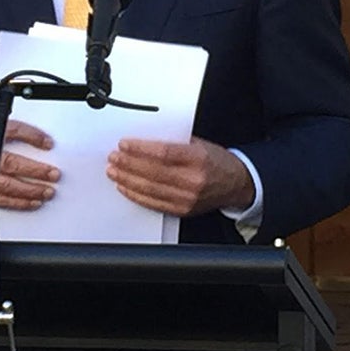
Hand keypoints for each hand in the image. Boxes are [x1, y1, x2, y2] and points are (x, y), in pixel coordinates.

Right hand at [0, 120, 58, 210]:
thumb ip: (2, 131)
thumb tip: (32, 136)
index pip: (11, 132)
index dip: (32, 136)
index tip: (47, 143)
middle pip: (12, 164)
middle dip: (36, 170)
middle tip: (53, 173)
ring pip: (9, 186)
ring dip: (31, 190)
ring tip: (47, 191)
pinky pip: (2, 201)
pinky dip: (19, 203)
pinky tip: (32, 202)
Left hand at [106, 138, 253, 218]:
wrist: (235, 184)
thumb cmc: (215, 162)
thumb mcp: (199, 144)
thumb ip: (174, 142)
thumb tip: (144, 141)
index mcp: (198, 159)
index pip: (164, 153)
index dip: (140, 149)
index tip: (125, 144)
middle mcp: (193, 180)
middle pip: (153, 172)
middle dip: (129, 164)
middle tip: (114, 158)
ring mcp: (187, 198)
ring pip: (150, 189)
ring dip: (127, 180)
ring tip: (114, 171)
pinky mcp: (182, 210)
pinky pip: (153, 203)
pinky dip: (136, 195)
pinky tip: (125, 187)